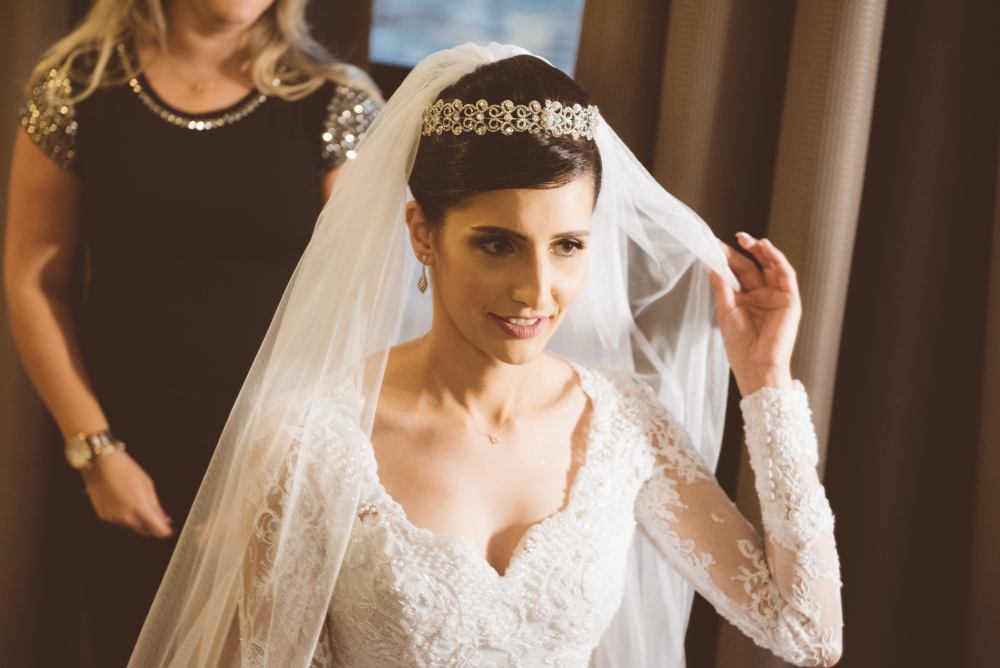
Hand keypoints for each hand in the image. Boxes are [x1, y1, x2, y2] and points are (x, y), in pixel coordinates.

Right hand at [82, 450, 172, 537]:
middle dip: (152, 526)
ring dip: (138, 521)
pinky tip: (125, 503)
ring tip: (137, 503)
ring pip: (132, 527)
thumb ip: (156, 506)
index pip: (157, 530)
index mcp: (140, 508)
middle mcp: (126, 517)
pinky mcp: (104, 517)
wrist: (101, 465)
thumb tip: (164, 519)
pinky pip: (119, 522)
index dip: (164, 531)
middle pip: (144, 531)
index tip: (168, 530)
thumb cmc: (125, 470)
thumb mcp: (148, 485)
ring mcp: (113, 518)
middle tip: (156, 517)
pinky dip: (125, 516)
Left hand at [709, 233, 800, 396]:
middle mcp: (761, 296)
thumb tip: (711, 262)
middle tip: (729, 239)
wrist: (755, 364)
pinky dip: (777, 259)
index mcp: (745, 300)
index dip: (727, 258)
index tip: (713, 246)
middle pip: (752, 266)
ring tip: (745, 239)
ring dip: (761, 250)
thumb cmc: (739, 345)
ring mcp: (776, 297)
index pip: (737, 272)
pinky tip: (766, 247)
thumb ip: (722, 285)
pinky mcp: (790, 300)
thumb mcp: (725, 310)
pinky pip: (786, 274)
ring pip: (771, 266)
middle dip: (741, 251)